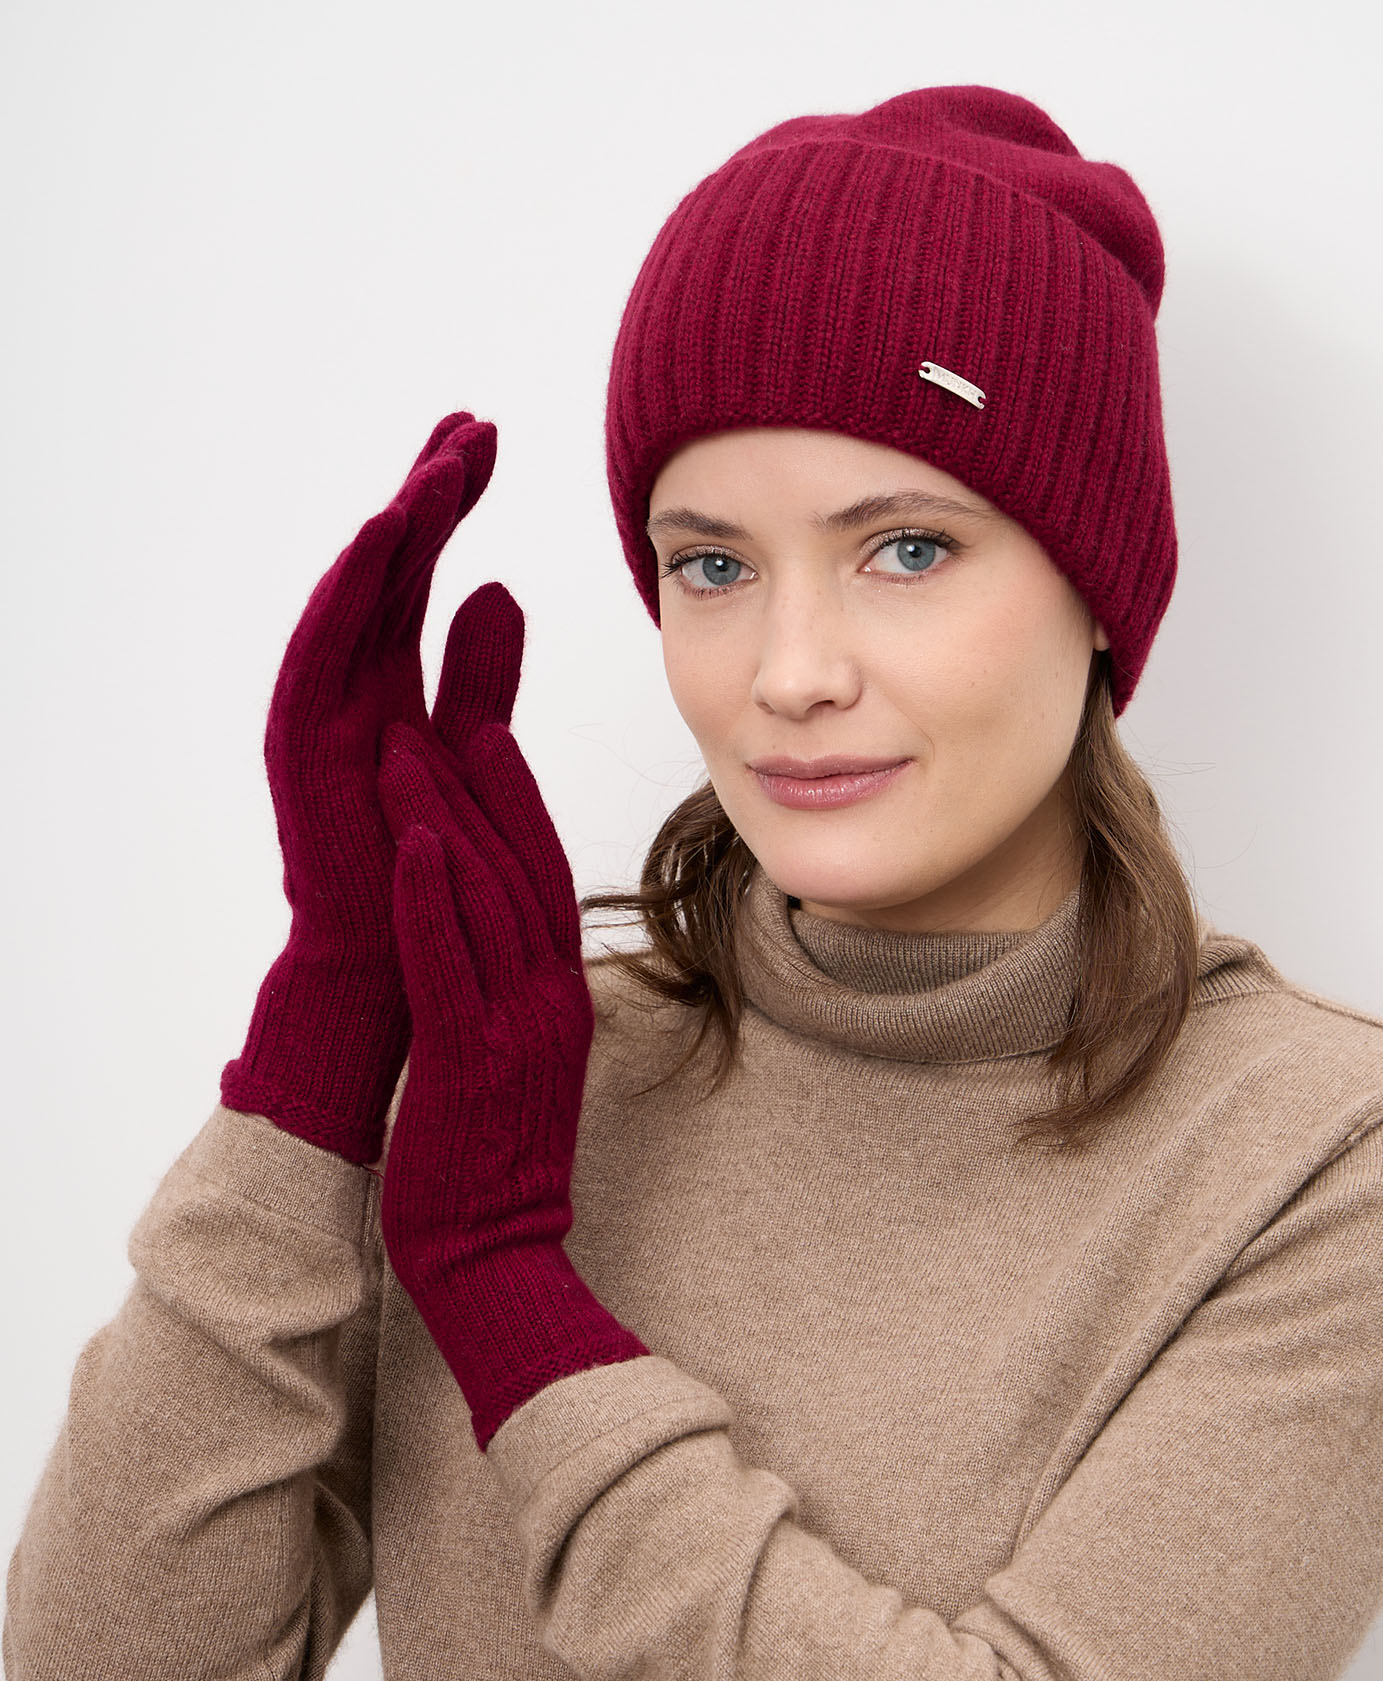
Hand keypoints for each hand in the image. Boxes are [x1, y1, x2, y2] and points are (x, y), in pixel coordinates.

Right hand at [219, 413, 529, 1165]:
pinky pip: (321, 653)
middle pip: (386, 571)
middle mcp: (352, 692)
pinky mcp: (303, 751)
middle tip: (470, 424)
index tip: (490, 440)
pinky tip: (387, 535)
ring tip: (438, 464)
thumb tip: (502, 592)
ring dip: (395, 528)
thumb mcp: (471, 756)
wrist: (394, 979)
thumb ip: (481, 678)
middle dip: (426, 492)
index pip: (421, 577)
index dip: (451, 506)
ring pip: (353, 599)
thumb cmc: (436, 881)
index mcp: (392, 689)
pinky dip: (350, 592)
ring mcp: (322, 718)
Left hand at [374, 719, 648, 1449]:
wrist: (497, 1257)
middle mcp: (550, 1002)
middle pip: (525, 869)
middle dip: (485, 783)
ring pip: (488, 902)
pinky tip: (410, 845)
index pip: (546, 876)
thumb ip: (518, 992)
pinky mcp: (468, 1065)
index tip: (486, 730)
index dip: (518, 799)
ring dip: (447, 819)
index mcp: (561, 999)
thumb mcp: (521, 1060)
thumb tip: (501, 936)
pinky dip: (432, 900)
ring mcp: (515, 1032)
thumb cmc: (496, 1162)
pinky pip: (451, 967)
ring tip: (409, 747)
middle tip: (451, 705)